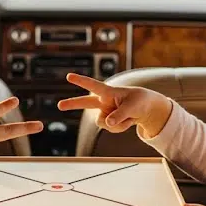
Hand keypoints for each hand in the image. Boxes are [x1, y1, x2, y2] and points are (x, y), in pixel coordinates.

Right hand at [57, 73, 172, 138]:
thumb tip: (107, 124)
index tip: (69, 76)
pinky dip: (120, 127)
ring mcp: (105, 111)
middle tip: (59, 105)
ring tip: (129, 116)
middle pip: (85, 102)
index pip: (93, 85)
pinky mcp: (107, 121)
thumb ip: (119, 115)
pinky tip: (127, 121)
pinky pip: (110, 129)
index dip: (81, 81)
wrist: (146, 109)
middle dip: (72, 103)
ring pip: (103, 122)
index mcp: (109, 92)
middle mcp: (104, 101)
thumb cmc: (139, 101)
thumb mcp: (132, 107)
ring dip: (117, 123)